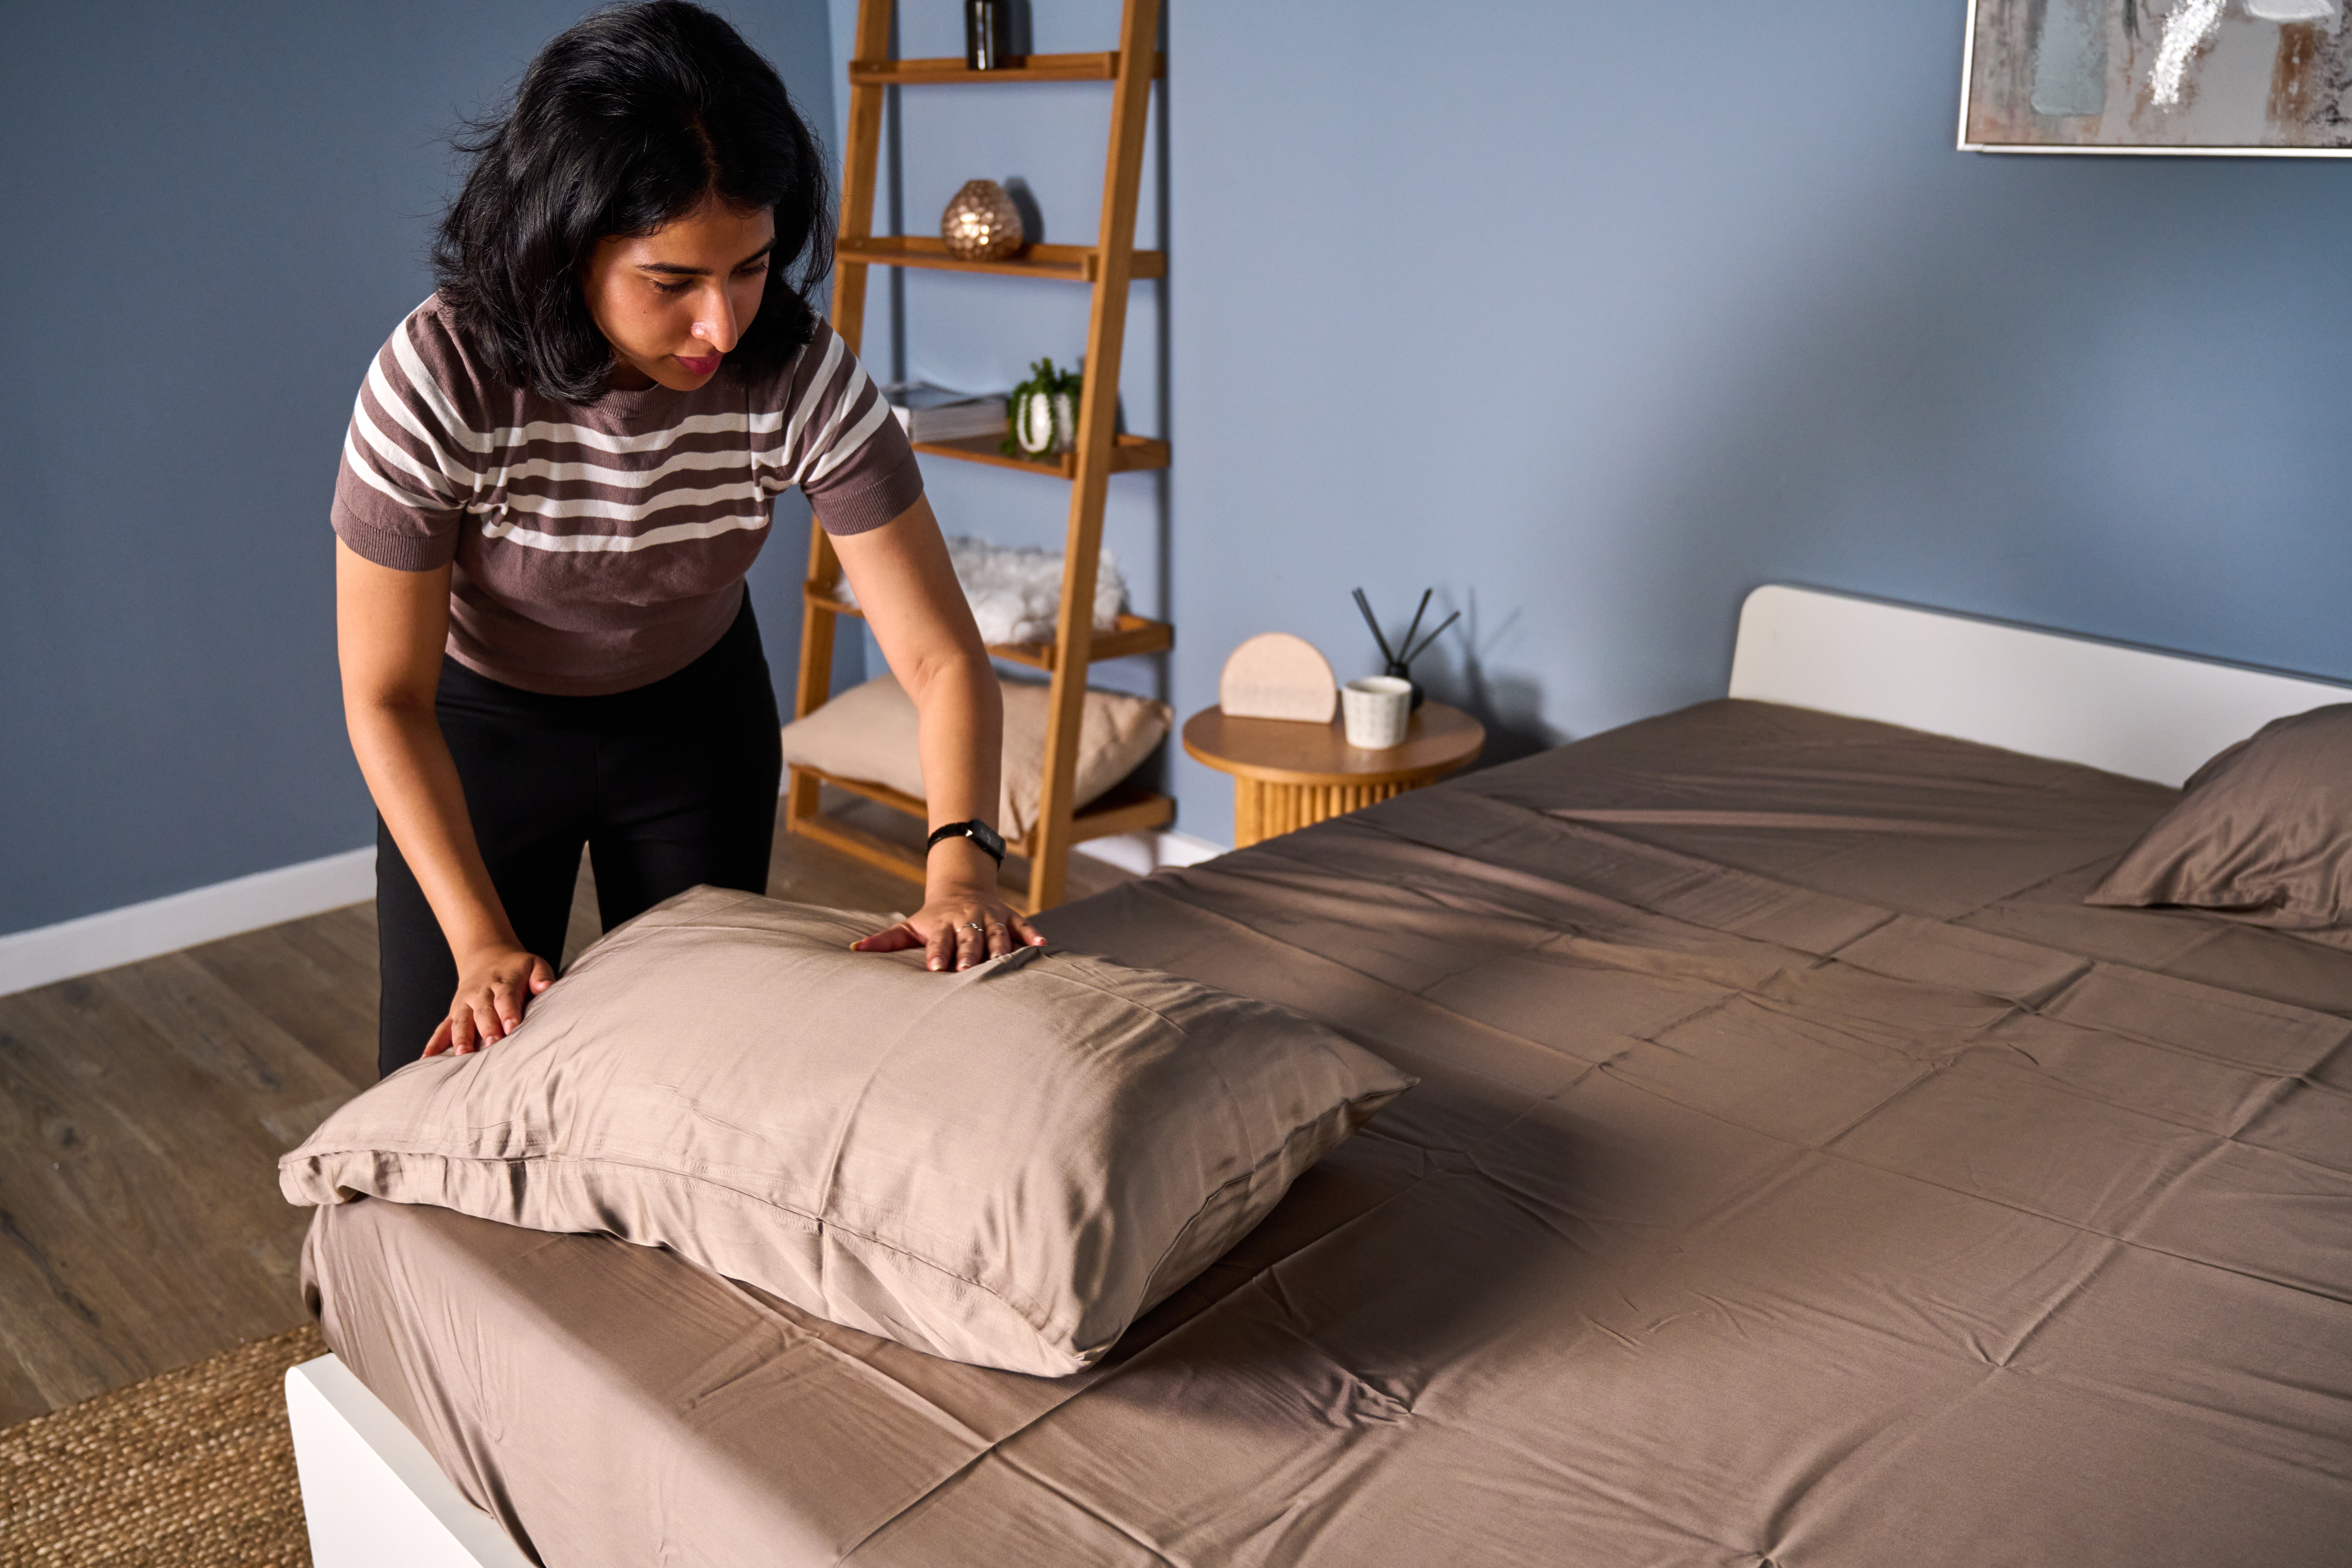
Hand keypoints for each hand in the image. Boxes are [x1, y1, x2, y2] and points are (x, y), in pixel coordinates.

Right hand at [422, 944, 554, 1056]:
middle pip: (483, 1012)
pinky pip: (442, 1028)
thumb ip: (542, 976)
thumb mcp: (534, 964)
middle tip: (492, 1045)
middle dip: (487, 1029)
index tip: (512, 1028)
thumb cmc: (516, 968)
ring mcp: (464, 1004)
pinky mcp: (454, 1013)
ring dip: (460, 1038)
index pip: (505, 998)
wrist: (486, 956)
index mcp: (503, 983)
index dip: (508, 1013)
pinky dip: (434, 1043)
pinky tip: (427, 1059)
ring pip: (461, 1021)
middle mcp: (481, 994)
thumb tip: (546, 987)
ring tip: (461, 1055)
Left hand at [852, 882, 1047, 971]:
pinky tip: (1043, 946)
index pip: (939, 940)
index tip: (936, 968)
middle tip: (966, 969)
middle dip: (968, 953)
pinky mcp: (1009, 917)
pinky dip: (1033, 935)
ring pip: (996, 933)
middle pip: (969, 937)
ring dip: (1000, 947)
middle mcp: (967, 920)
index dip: (938, 952)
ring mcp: (990, 917)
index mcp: (942, 924)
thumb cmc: (932, 918)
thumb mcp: (909, 926)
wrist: (961, 887)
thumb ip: (885, 940)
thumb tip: (853, 949)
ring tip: (1004, 962)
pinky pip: (1023, 925)